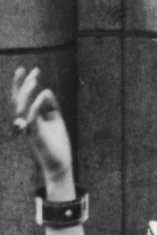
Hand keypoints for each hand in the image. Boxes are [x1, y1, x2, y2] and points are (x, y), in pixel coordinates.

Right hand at [11, 67, 73, 183]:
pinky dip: (35, 107)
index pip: (23, 98)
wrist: (60, 164)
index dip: (24, 84)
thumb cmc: (57, 144)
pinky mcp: (36, 136)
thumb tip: (46, 91)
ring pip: (21, 108)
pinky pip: (31, 119)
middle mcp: (26, 122)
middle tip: (33, 71)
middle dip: (23, 84)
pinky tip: (42, 96)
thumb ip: (51, 106)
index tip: (32, 70)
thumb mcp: (56, 121)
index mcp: (30, 117)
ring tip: (34, 81)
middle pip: (18, 100)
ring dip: (26, 93)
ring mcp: (29, 129)